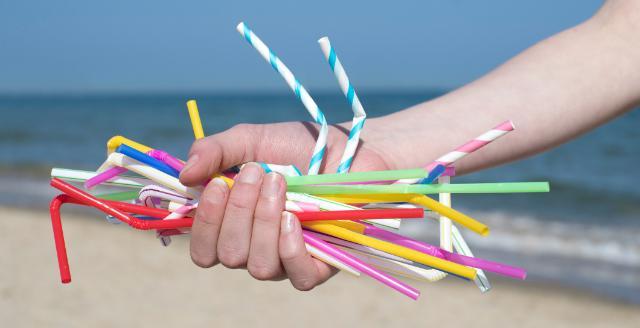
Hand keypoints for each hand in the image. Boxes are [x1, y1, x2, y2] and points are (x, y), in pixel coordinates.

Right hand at [179, 122, 388, 289]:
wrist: (347, 148)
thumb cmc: (295, 146)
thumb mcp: (251, 140)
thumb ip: (214, 151)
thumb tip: (184, 175)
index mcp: (232, 224)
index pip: (202, 249)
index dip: (204, 224)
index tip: (216, 184)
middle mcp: (254, 247)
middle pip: (228, 255)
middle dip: (239, 211)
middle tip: (258, 173)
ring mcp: (285, 259)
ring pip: (258, 266)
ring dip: (264, 223)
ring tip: (280, 184)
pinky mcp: (320, 264)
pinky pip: (298, 277)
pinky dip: (291, 249)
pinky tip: (294, 218)